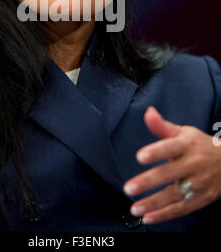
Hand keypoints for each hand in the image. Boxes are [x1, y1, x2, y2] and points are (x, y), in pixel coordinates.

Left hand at [123, 106, 220, 224]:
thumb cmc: (200, 146)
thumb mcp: (184, 133)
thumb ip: (162, 126)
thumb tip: (148, 112)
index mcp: (187, 145)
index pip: (170, 147)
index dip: (155, 152)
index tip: (140, 156)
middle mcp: (193, 164)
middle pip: (169, 174)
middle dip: (148, 182)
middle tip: (129, 187)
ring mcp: (198, 184)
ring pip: (174, 195)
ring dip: (153, 203)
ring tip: (135, 207)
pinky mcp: (201, 199)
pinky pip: (181, 209)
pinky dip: (164, 215)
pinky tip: (148, 217)